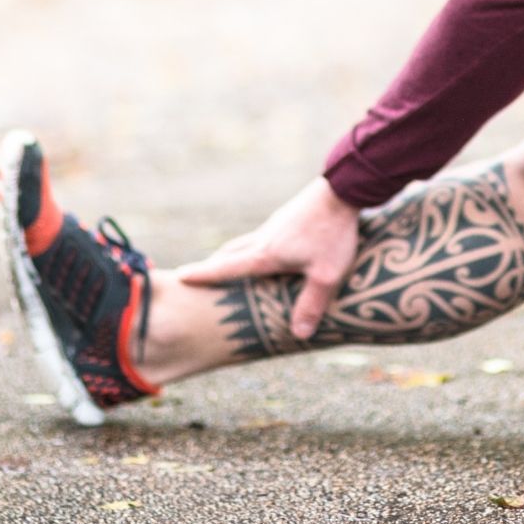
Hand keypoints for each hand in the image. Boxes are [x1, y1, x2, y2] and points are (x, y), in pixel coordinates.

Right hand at [173, 176, 364, 339]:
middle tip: (196, 276)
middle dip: (212, 266)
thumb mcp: (326, 275)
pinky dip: (251, 248)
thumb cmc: (333, 233)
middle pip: (229, 253)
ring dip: (231, 256)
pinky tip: (264, 252)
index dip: (203, 275)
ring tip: (226, 266)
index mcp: (266, 253)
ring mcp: (275, 225)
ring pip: (244, 243)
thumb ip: (311, 304)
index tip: (180, 276)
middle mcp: (264, 238)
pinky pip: (261, 237)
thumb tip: (299, 334)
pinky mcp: (287, 218)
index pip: (226, 267)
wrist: (343, 189)